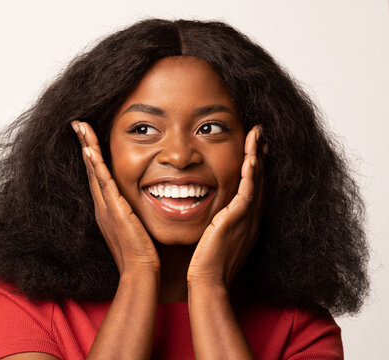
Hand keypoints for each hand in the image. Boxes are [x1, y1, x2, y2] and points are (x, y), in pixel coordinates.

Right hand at [72, 121, 159, 274]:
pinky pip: (103, 183)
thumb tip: (147, 201)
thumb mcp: (136, 227)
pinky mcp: (114, 210)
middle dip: (84, 145)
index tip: (88, 138)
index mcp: (107, 209)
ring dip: (87, 148)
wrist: (140, 271)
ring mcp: (106, 207)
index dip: (92, 156)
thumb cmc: (142, 253)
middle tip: (78, 124)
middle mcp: (102, 206)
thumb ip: (135, 214)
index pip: (98, 176)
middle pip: (91, 169)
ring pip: (94, 171)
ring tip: (80, 128)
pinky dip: (95, 166)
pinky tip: (89, 151)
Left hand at [187, 125, 264, 288]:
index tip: (253, 147)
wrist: (208, 281)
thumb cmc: (206, 264)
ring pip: (257, 181)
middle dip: (260, 155)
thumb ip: (214, 224)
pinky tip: (250, 157)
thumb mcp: (213, 239)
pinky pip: (248, 192)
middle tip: (260, 134)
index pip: (253, 188)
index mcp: (245, 222)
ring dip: (257, 155)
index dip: (254, 167)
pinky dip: (251, 173)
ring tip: (257, 134)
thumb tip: (207, 216)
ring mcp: (247, 219)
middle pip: (260, 180)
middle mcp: (251, 218)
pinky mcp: (238, 220)